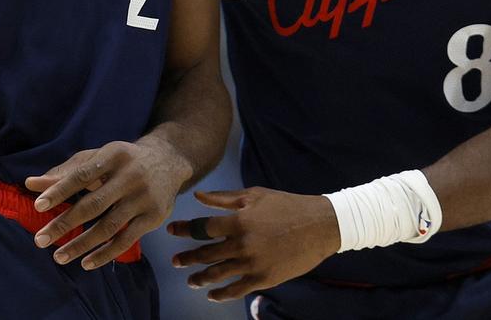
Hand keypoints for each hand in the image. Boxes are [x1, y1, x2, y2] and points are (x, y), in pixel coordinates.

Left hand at [24, 138, 190, 269]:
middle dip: (64, 224)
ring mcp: (144, 197)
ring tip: (58, 256)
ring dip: (81, 244)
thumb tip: (30, 184)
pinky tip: (86, 263)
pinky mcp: (154, 216)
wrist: (169, 160)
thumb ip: (65, 172)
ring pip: (108, 226)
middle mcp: (131, 175)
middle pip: (93, 204)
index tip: (38, 206)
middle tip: (40, 240)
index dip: (60, 191)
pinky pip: (126, 240)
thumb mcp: (97, 158)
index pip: (82, 175)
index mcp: (113, 155)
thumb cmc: (122, 160)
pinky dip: (105, 254)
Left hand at [167, 187, 339, 301]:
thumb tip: (198, 197)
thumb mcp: (255, 195)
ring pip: (217, 274)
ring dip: (200, 278)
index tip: (171, 231)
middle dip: (187, 258)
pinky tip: (213, 295)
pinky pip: (236, 290)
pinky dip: (221, 295)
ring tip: (191, 280)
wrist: (319, 225)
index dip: (184, 229)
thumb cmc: (287, 206)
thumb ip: (224, 198)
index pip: (202, 228)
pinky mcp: (264, 278)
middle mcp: (241, 244)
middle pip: (205, 254)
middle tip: (175, 261)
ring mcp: (252, 264)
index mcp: (238, 221)